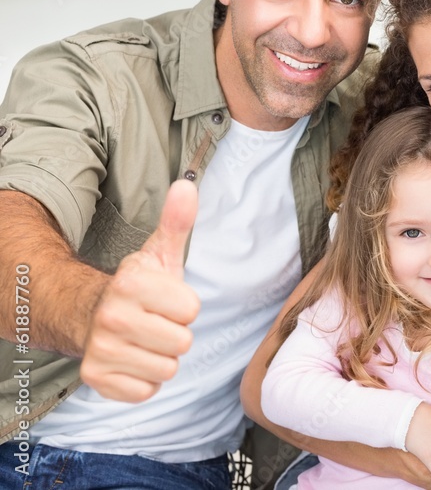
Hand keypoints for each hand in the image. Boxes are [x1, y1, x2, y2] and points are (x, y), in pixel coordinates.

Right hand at [80, 179, 200, 401]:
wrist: (90, 314)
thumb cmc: (140, 287)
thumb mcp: (159, 253)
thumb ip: (177, 222)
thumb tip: (188, 186)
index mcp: (131, 283)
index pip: (192, 310)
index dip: (184, 306)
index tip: (165, 300)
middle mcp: (111, 316)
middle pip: (182, 343)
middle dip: (175, 334)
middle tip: (155, 322)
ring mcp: (100, 350)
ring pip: (167, 369)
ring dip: (161, 358)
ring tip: (144, 340)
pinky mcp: (96, 379)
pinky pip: (147, 392)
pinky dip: (144, 380)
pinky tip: (132, 360)